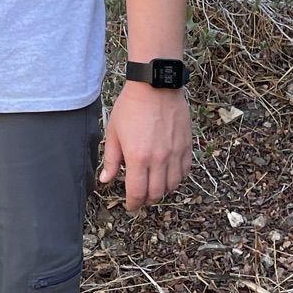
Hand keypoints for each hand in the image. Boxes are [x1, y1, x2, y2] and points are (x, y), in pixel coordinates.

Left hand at [98, 83, 191, 211]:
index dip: (133, 203)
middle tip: (140, 198)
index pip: (137, 192)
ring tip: (154, 188)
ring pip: (173, 185)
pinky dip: (177, 178)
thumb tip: (105, 180)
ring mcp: (175, 153)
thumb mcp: (114, 133)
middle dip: (147, 200)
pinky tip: (169, 176)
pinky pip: (185, 171)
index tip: (130, 206)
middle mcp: (159, 159)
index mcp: (138, 158)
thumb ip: (112, 160)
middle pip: (156, 192)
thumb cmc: (130, 108)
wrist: (155, 87)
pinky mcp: (187, 145)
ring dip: (163, 191)